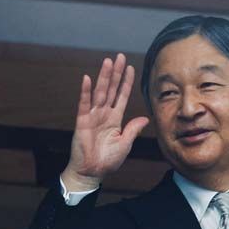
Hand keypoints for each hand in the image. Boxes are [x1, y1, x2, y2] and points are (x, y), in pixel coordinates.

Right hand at [62, 53, 148, 190]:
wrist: (92, 172)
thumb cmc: (107, 160)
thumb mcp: (125, 144)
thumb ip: (133, 129)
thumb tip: (145, 118)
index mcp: (115, 119)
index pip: (122, 96)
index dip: (126, 82)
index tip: (131, 68)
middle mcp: (104, 114)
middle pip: (111, 89)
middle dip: (116, 73)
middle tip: (120, 57)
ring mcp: (92, 116)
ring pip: (100, 92)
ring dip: (104, 77)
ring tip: (108, 62)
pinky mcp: (82, 122)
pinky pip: (84, 104)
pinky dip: (85, 91)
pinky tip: (87, 78)